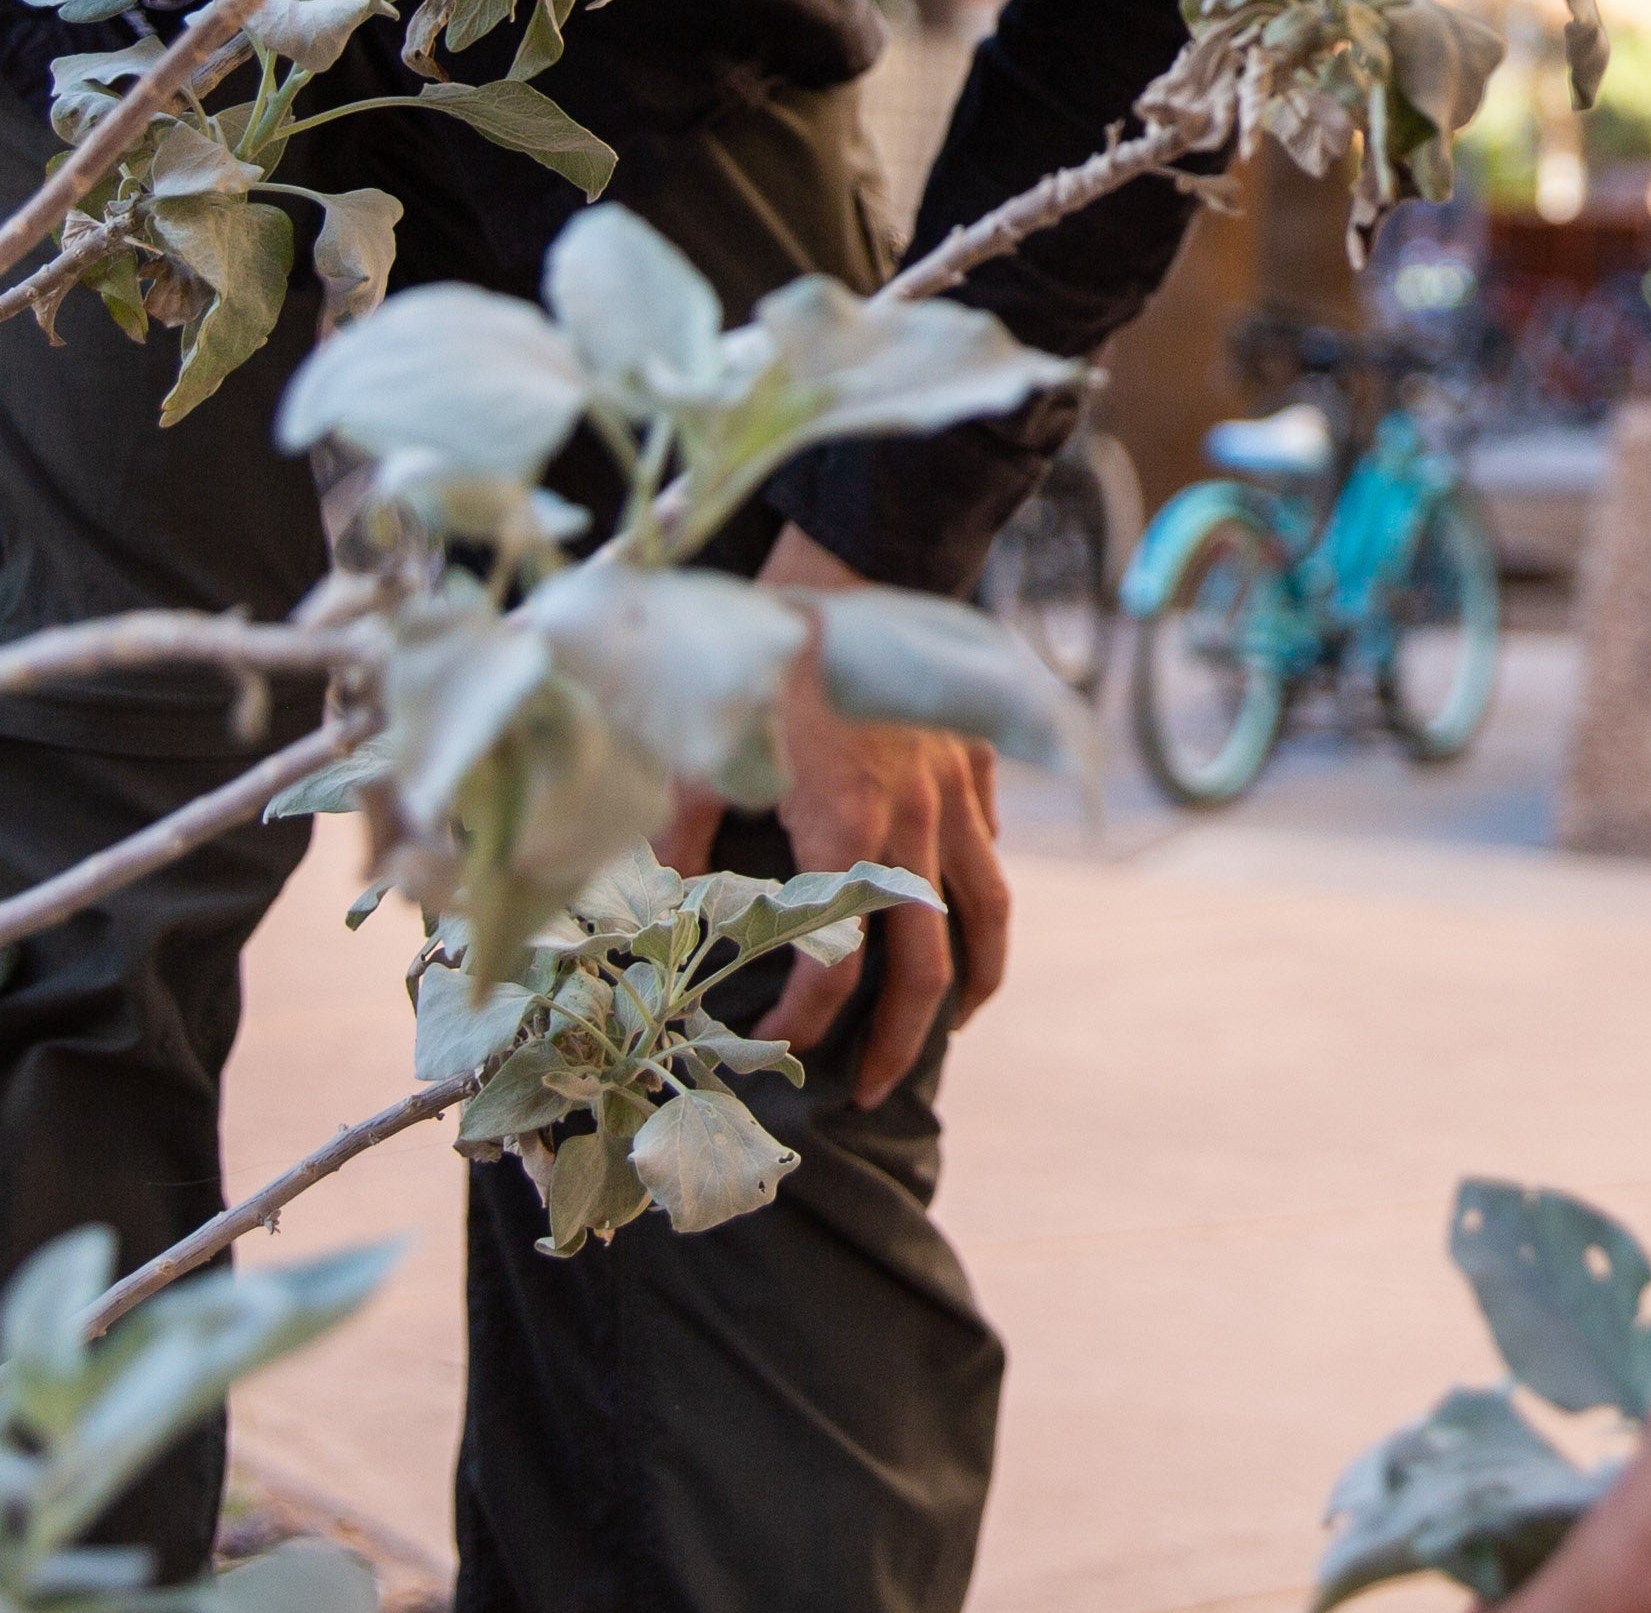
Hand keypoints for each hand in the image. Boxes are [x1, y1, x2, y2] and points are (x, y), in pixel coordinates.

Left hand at [661, 530, 1012, 1107]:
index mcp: (844, 832)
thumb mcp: (700, 747)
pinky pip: (992, 839)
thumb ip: (678, 837)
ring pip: (988, 911)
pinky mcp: (974, 757)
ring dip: (973, 979)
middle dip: (904, 1040)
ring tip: (953, 1020)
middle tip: (877, 1090)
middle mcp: (913, 826)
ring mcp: (955, 793)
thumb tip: (657, 910)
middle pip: (927, 964)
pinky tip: (962, 902)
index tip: (776, 1044)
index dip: (804, 1018)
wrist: (857, 559)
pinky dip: (981, 884)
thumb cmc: (767, 653)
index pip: (836, 963)